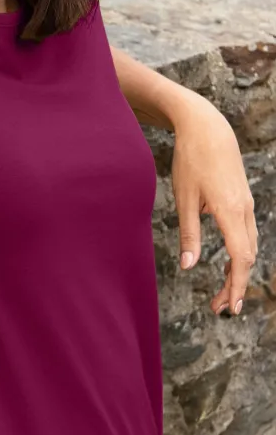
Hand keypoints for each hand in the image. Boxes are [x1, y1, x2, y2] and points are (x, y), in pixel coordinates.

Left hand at [170, 92, 257, 316]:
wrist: (207, 127)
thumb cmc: (191, 160)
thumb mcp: (183, 198)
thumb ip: (188, 234)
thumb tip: (189, 267)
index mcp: (229, 210)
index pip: (240, 257)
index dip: (237, 285)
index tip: (231, 307)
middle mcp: (243, 209)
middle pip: (248, 257)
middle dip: (236, 285)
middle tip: (220, 307)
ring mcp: (246, 203)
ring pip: (250, 246)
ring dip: (238, 271)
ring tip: (223, 292)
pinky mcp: (243, 199)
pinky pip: (247, 233)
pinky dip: (241, 253)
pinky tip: (229, 264)